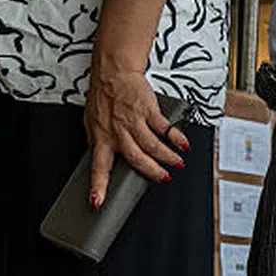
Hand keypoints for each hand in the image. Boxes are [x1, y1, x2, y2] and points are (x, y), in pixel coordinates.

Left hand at [84, 66, 185, 206]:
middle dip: (151, 171)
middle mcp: (117, 132)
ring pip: (152, 145)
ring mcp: (133, 121)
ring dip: (167, 156)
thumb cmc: (103, 97)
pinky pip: (164, 127)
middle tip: (163, 178)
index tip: (98, 203)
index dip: (98, 186)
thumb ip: (98, 142)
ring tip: (177, 163)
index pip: (98, 167)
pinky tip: (183, 143)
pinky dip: (176, 137)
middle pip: (136, 158)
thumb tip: (100, 159)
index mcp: (101, 138)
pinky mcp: (147, 110)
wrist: (113, 73)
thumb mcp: (91, 123)